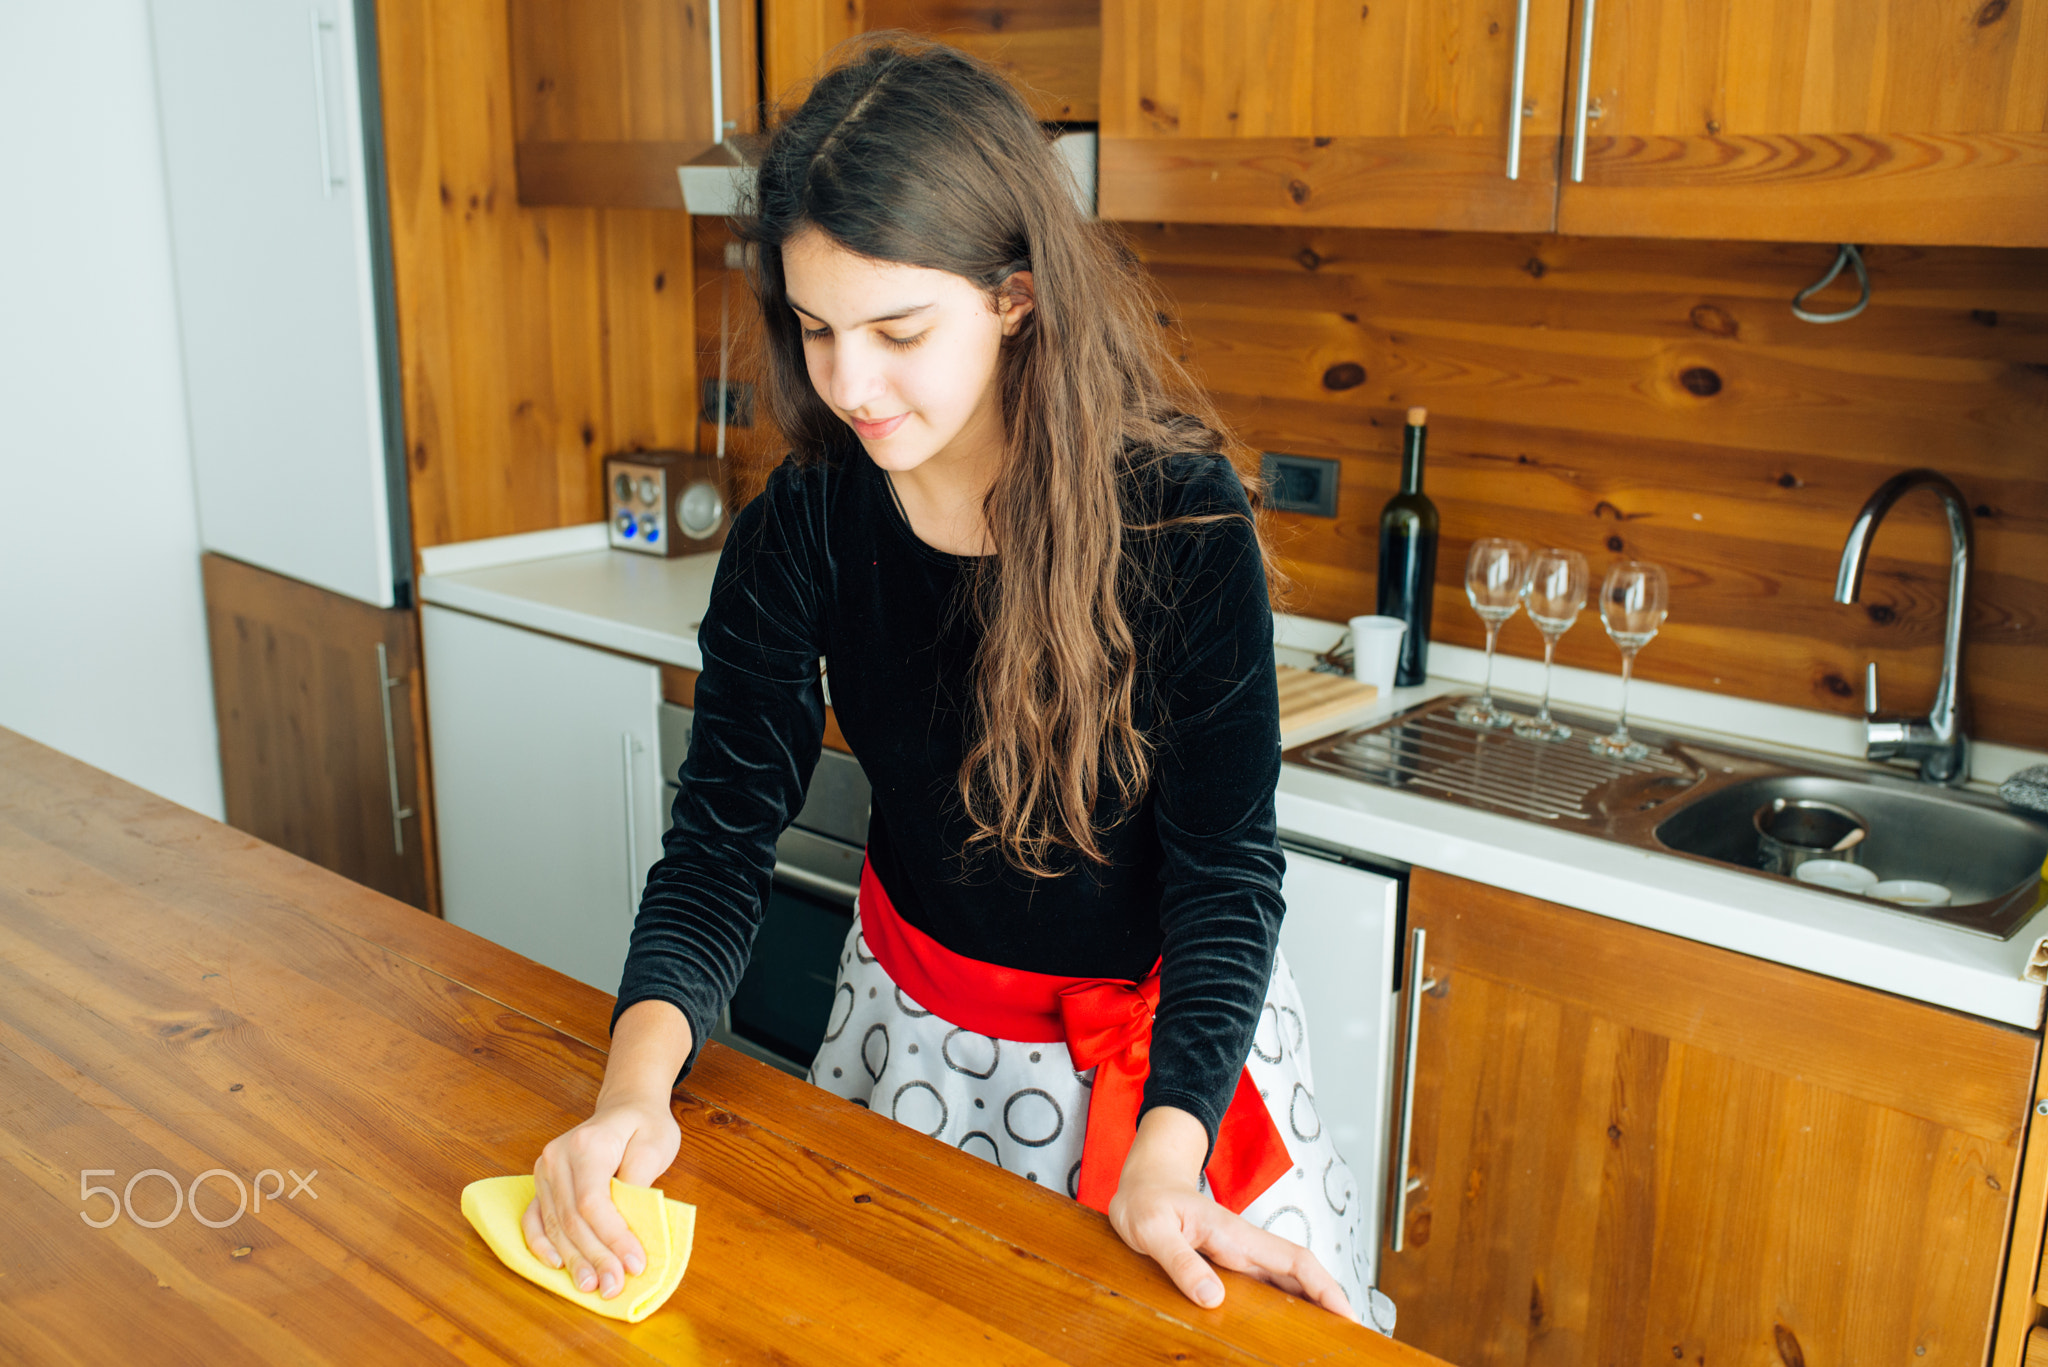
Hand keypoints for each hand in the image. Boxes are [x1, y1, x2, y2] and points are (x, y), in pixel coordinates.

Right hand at [521, 1092, 680, 1298]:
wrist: (625, 1105)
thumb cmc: (644, 1124)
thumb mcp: (654, 1144)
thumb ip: (638, 1182)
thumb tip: (627, 1224)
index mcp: (588, 1144)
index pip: (593, 1202)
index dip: (612, 1238)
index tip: (635, 1263)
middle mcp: (558, 1157)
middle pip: (572, 1219)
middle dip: (595, 1257)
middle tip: (614, 1286)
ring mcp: (545, 1170)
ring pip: (555, 1224)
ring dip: (573, 1259)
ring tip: (591, 1286)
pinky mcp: (542, 1181)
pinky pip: (534, 1218)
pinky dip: (541, 1244)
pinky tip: (556, 1265)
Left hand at [1107, 1107, 1352, 1319]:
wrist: (1143, 1182)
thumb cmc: (1145, 1200)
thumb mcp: (1151, 1230)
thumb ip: (1180, 1261)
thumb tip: (1212, 1298)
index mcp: (1233, 1233)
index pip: (1294, 1260)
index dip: (1325, 1287)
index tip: (1348, 1314)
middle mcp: (1243, 1245)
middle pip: (1300, 1276)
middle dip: (1329, 1303)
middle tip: (1349, 1340)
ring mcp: (1238, 1254)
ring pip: (1285, 1284)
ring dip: (1309, 1308)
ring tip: (1326, 1341)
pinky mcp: (1228, 1263)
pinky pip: (1264, 1287)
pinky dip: (1283, 1307)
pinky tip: (1285, 1328)